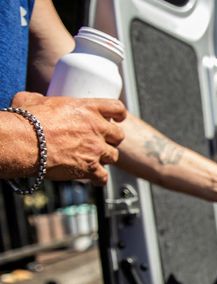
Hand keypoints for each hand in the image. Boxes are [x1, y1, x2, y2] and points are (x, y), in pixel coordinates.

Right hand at [11, 91, 126, 184]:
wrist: (23, 143)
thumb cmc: (26, 120)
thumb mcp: (33, 99)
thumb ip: (42, 98)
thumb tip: (37, 99)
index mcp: (88, 108)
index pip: (117, 108)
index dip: (119, 114)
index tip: (117, 118)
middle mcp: (97, 128)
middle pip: (118, 135)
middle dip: (112, 139)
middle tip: (101, 141)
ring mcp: (95, 149)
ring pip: (114, 156)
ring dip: (105, 158)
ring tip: (94, 158)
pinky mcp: (90, 168)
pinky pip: (103, 177)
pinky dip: (99, 179)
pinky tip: (93, 178)